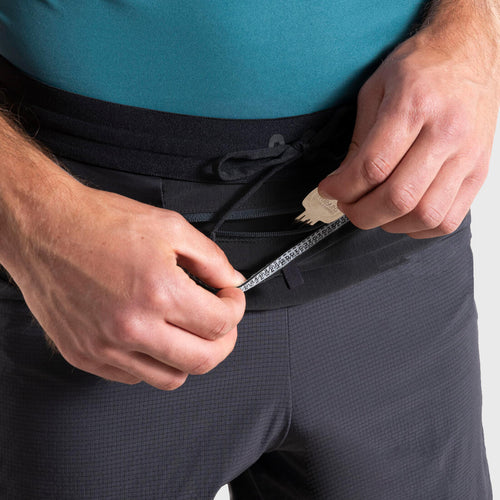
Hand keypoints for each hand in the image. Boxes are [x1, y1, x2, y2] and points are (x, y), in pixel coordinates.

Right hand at [11, 183, 245, 389]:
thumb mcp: (169, 227)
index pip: (220, 324)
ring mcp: (107, 347)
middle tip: (221, 321)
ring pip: (171, 379)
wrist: (44, 228)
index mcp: (159, 292)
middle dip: (224, 340)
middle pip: (203, 360)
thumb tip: (232, 280)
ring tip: (188, 332)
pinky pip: (134, 377)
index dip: (235, 309)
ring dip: (190, 357)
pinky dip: (153, 362)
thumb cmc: (98, 223)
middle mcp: (133, 326)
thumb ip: (211, 259)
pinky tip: (153, 337)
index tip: (230, 299)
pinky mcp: (86, 356)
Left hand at [318, 31, 499, 237]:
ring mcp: (468, 154)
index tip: (329, 190)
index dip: (342, 188)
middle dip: (361, 213)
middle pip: (399, 197)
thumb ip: (358, 139)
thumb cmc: (421, 67)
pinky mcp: (479, 171)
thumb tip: (342, 182)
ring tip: (374, 210)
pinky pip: (449, 219)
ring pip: (426, 215)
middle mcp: (446, 131)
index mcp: (414, 104)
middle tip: (347, 206)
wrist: (470, 52)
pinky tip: (402, 215)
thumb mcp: (375, 90)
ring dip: (390, 224)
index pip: (372, 167)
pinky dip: (418, 229)